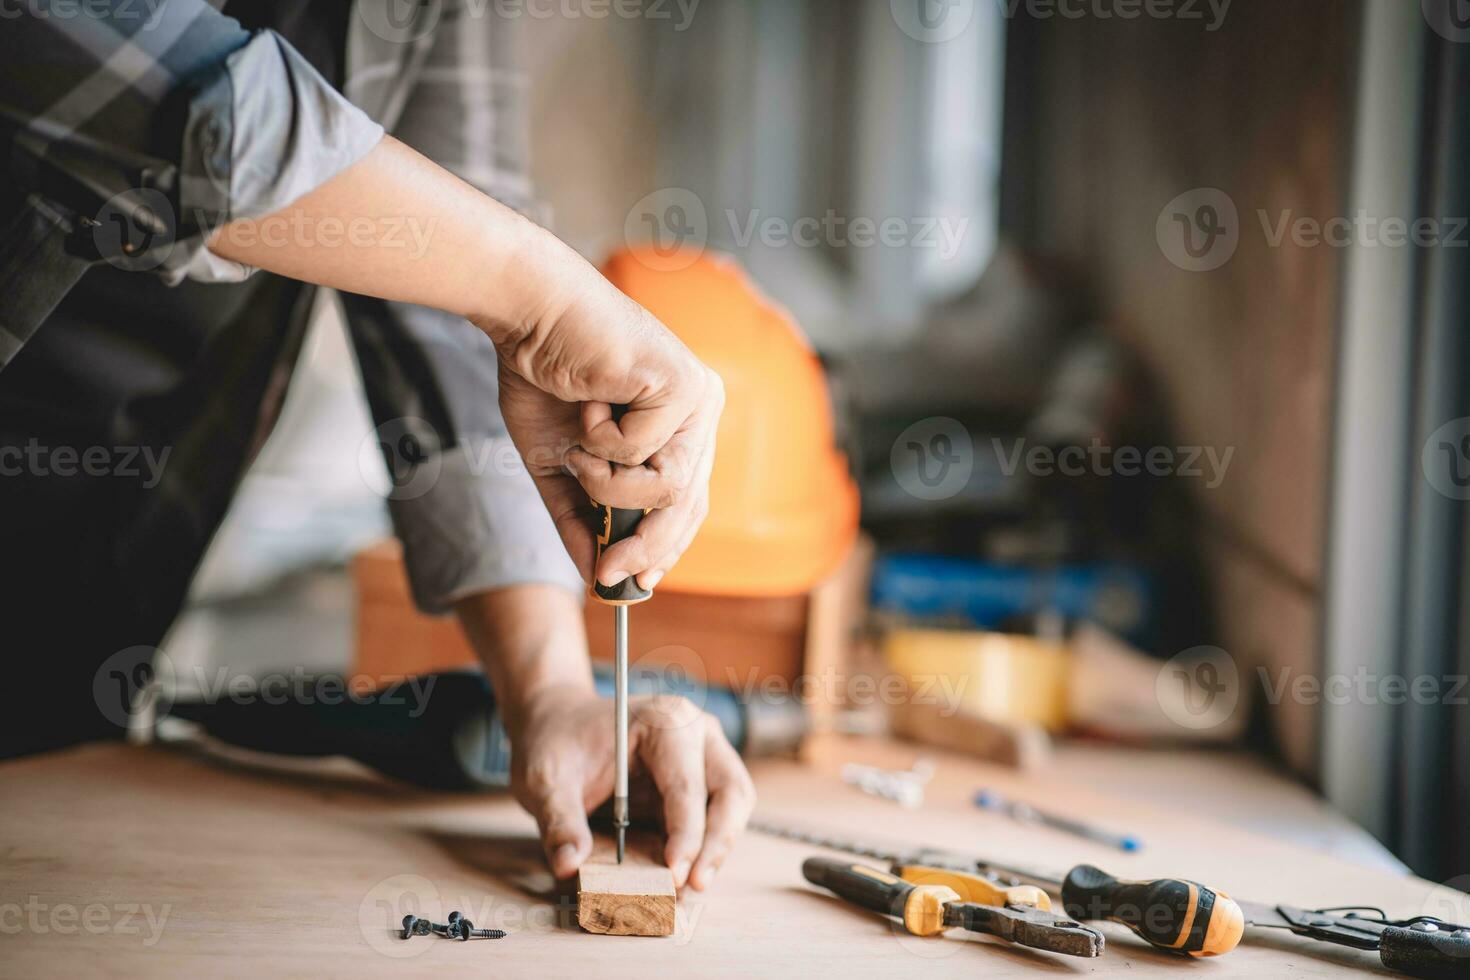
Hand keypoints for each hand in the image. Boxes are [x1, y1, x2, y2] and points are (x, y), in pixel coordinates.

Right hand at [479, 238, 722, 591]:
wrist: (528, 317)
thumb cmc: (544, 380)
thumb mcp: (560, 466)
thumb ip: (581, 518)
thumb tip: (595, 580)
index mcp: (683, 426)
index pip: (690, 503)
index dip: (664, 547)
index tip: (633, 583)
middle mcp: (700, 411)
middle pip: (690, 505)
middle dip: (645, 546)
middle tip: (607, 572)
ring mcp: (697, 397)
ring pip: (669, 487)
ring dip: (611, 485)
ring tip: (579, 455)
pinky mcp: (683, 385)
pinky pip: (643, 451)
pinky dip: (603, 442)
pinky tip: (588, 405)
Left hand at [509, 686, 755, 890]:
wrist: (559, 724)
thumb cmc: (558, 741)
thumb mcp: (546, 778)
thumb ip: (559, 820)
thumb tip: (570, 865)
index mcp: (665, 721)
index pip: (687, 783)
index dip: (686, 833)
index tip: (674, 873)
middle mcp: (696, 734)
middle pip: (731, 793)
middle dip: (717, 844)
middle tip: (693, 886)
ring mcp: (704, 757)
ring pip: (733, 808)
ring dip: (716, 851)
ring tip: (687, 890)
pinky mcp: (699, 783)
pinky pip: (715, 819)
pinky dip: (703, 850)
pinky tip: (680, 879)